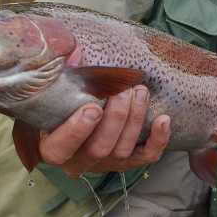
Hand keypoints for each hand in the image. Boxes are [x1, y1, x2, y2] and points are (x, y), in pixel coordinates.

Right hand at [38, 85, 170, 177]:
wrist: (83, 114)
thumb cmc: (66, 102)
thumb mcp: (57, 91)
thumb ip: (64, 75)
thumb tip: (75, 53)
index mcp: (53, 146)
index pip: (59, 150)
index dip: (76, 131)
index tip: (93, 107)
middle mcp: (79, 160)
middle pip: (99, 149)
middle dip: (116, 118)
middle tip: (124, 91)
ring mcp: (105, 163)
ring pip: (122, 151)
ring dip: (135, 119)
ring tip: (140, 91)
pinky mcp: (127, 162)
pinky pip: (146, 157)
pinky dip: (158, 140)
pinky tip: (163, 119)